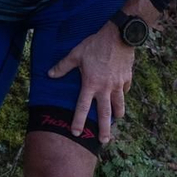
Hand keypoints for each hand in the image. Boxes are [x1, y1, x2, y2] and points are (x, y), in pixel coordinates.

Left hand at [47, 23, 135, 144]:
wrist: (119, 36)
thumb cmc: (95, 44)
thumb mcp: (76, 54)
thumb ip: (63, 66)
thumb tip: (49, 74)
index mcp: (90, 84)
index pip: (82, 107)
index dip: (79, 121)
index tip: (76, 133)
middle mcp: (105, 88)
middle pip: (105, 114)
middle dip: (104, 129)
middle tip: (104, 141)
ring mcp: (117, 84)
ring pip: (119, 105)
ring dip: (117, 115)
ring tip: (117, 121)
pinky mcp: (127, 78)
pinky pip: (125, 90)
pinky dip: (123, 95)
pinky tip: (122, 96)